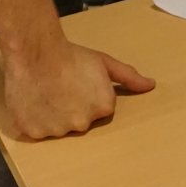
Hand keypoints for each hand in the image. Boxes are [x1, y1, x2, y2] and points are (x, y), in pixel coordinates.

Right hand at [3, 40, 154, 140]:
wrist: (35, 53)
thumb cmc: (71, 56)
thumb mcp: (104, 63)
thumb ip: (128, 77)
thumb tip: (151, 85)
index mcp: (104, 108)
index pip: (100, 109)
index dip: (89, 95)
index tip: (79, 83)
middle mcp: (83, 124)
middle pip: (80, 120)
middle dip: (73, 107)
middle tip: (62, 87)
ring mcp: (59, 130)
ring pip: (59, 127)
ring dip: (54, 116)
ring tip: (47, 91)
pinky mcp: (35, 133)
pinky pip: (38, 131)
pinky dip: (36, 120)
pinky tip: (34, 100)